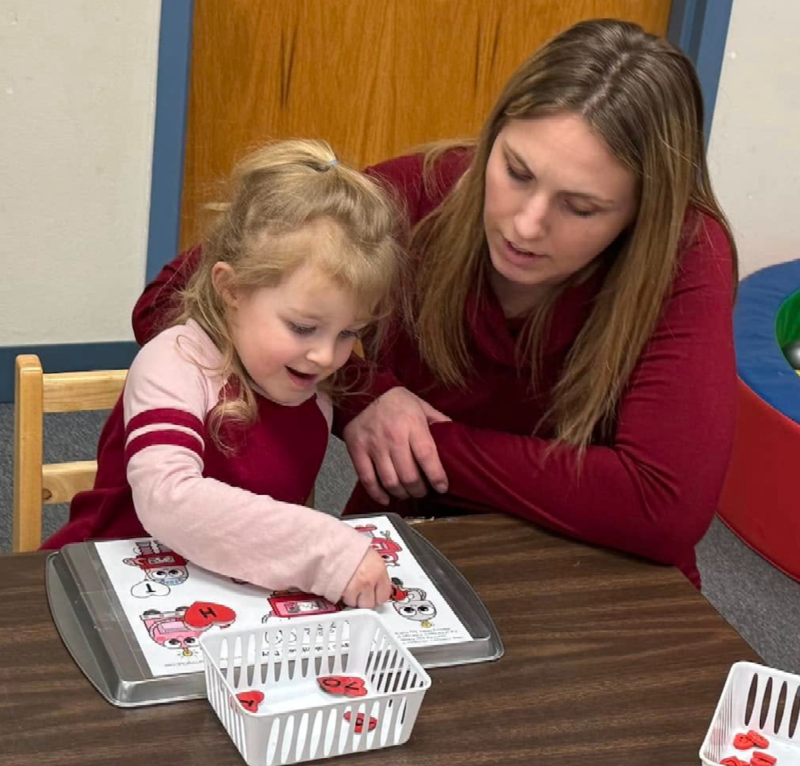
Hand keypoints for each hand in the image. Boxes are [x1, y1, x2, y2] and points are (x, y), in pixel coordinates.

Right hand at [341, 548, 392, 607]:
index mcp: (379, 569)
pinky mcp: (346, 590)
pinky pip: (346, 601)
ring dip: (353, 599)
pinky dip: (343, 597)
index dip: (377, 596)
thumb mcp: (368, 555)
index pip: (385, 594)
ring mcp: (358, 586)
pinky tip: (341, 586)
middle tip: (359, 591)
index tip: (374, 595)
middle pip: (371, 603)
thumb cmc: (348, 546)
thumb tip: (376, 581)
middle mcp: (371, 579)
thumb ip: (374, 571)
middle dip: (365, 599)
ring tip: (348, 586)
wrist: (333, 544)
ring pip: (357, 604)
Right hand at [343, 387, 450, 504]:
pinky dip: (378, 494)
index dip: (436, 477)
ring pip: (390, 482)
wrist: (363, 390)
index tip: (442, 487)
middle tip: (423, 491)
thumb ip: (438, 423)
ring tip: (407, 493)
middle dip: (420, 490)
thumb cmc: (397, 400)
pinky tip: (387, 497)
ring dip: (402, 494)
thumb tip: (456, 439)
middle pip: (409, 476)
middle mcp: (393, 436)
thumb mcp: (422, 406)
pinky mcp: (357, 451)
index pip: (427, 457)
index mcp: (413, 424)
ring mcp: (373, 445)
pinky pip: (368, 480)